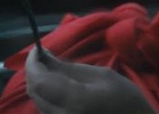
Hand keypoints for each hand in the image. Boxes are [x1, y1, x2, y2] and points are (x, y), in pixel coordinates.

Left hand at [25, 48, 156, 113]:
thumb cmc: (126, 99)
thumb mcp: (102, 75)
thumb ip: (69, 68)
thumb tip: (45, 56)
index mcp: (76, 101)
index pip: (40, 81)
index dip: (33, 64)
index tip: (37, 49)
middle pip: (34, 92)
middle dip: (34, 71)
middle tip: (42, 56)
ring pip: (37, 100)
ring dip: (38, 82)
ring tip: (48, 67)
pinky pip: (45, 108)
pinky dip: (45, 93)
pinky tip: (54, 83)